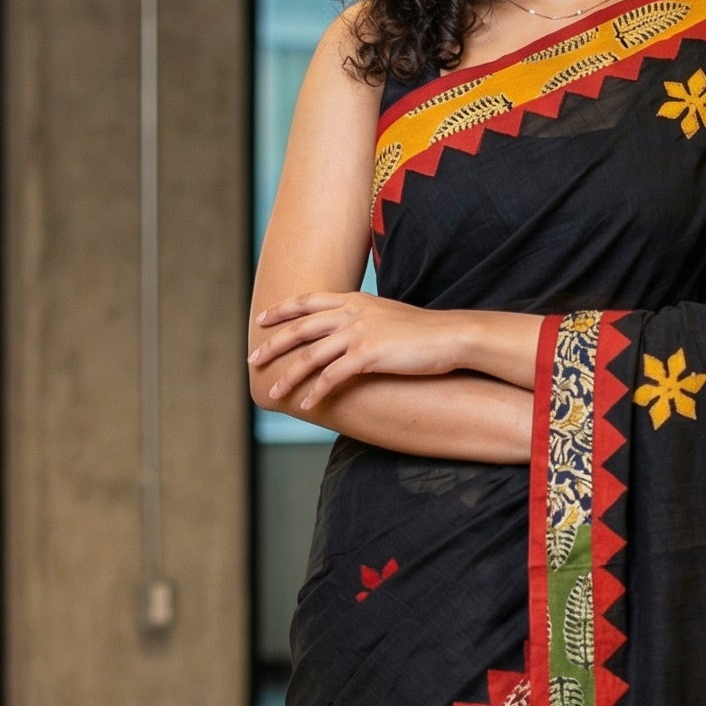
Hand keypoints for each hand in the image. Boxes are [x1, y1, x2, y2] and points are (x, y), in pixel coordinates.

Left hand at [249, 293, 472, 413]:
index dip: (282, 311)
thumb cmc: (425, 331)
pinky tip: (306, 405)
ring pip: (311, 356)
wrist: (451, 336)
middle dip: (273, 345)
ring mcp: (358, 332)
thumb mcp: (389, 316)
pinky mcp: (368, 354)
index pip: (308, 302)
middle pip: (300, 328)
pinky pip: (332, 377)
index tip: (261, 319)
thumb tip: (352, 332)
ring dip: (289, 376)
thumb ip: (365, 319)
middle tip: (254, 360)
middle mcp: (352, 313)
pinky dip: (316, 392)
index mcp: (354, 300)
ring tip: (273, 392)